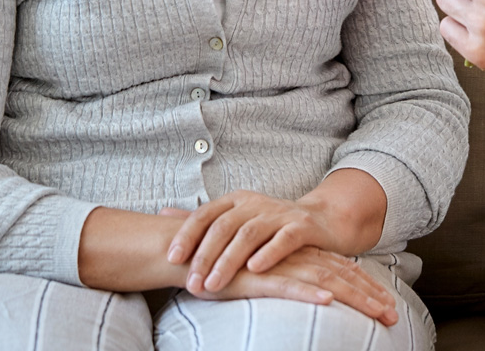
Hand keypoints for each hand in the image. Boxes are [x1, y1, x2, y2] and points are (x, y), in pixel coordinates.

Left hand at [163, 190, 335, 293]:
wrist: (322, 221)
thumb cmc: (272, 225)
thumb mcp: (237, 218)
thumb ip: (203, 220)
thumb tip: (162, 213)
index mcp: (237, 200)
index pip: (206, 213)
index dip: (187, 234)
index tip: (171, 258)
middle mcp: (257, 203)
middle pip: (225, 225)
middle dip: (205, 254)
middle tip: (192, 283)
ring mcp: (281, 213)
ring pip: (250, 232)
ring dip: (229, 259)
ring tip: (214, 284)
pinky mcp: (303, 226)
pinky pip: (284, 238)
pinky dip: (269, 252)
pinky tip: (255, 268)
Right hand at [195, 244, 398, 325]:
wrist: (188, 251)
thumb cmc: (227, 267)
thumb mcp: (263, 277)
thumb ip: (284, 280)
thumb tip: (313, 294)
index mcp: (300, 257)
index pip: (341, 270)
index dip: (366, 287)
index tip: (388, 304)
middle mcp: (295, 258)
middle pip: (342, 276)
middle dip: (371, 296)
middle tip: (394, 316)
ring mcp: (279, 266)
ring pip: (325, 281)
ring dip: (353, 298)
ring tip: (376, 312)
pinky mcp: (257, 276)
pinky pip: (288, 285)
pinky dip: (309, 291)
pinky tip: (327, 300)